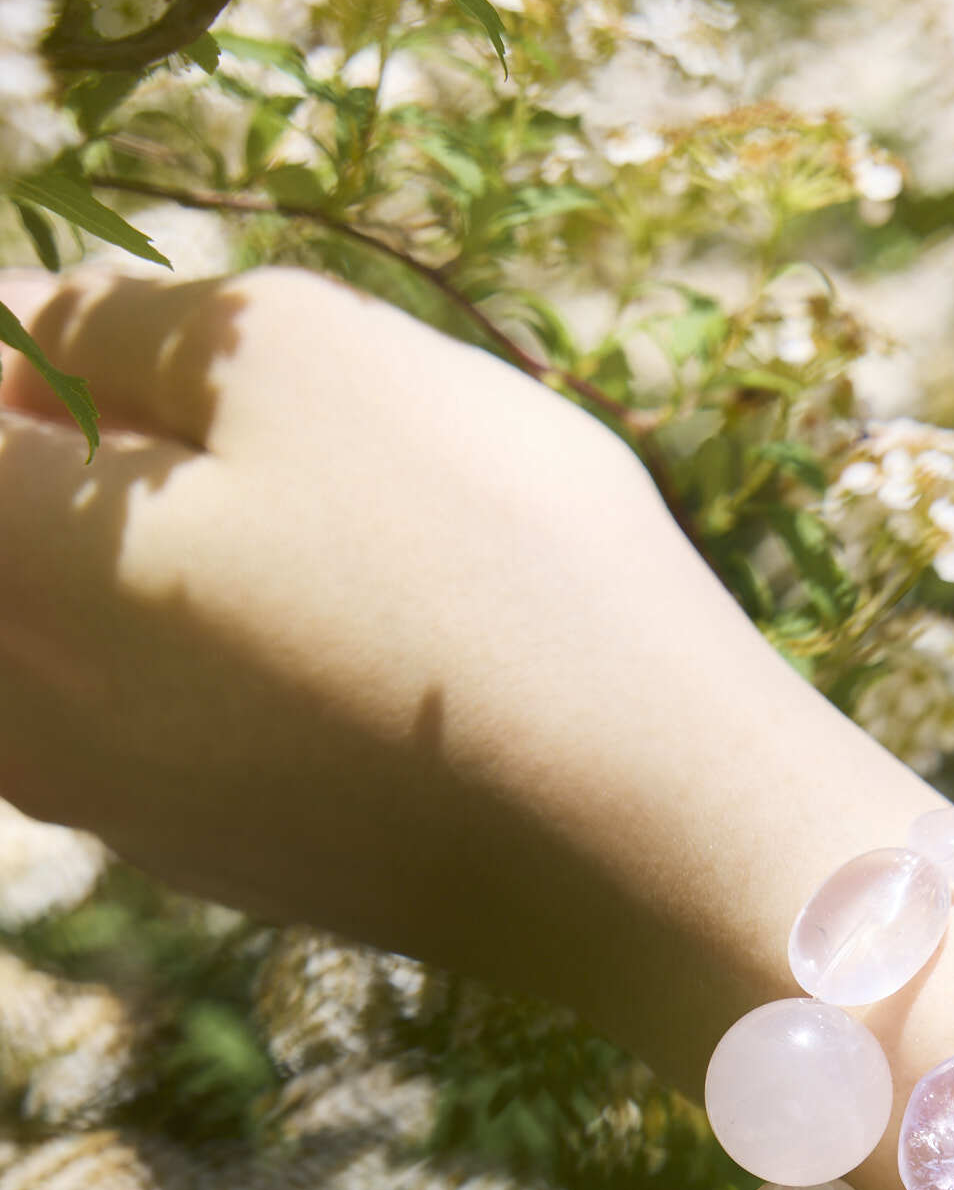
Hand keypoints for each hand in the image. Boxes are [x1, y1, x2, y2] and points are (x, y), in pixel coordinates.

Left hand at [0, 265, 702, 1000]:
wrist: (652, 838)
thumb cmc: (486, 565)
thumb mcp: (304, 357)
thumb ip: (116, 322)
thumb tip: (18, 340)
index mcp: (12, 563)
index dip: (20, 358)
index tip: (137, 335)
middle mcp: (22, 712)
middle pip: (4, 540)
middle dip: (69, 457)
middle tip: (217, 406)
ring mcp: (117, 811)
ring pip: (59, 643)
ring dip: (140, 558)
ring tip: (308, 517)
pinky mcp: (220, 866)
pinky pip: (148, 723)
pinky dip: (203, 654)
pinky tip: (349, 634)